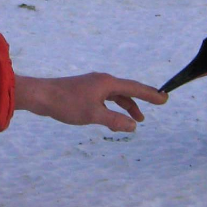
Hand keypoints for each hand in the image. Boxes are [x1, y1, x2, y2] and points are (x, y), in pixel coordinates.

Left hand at [14, 73, 166, 132]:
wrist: (41, 95)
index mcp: (107, 83)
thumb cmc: (66, 104)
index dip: (151, 94)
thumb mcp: (93, 115)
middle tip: (156, 106)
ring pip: (115, 96)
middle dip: (141, 100)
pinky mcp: (84, 91)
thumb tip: (133, 126)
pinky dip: (112, 108)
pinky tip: (111, 119)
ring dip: (126, 107)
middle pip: (127, 90)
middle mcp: (102, 81)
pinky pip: (105, 99)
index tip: (165, 98)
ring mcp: (92, 85)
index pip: (135, 88)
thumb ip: (114, 121)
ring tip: (135, 121)